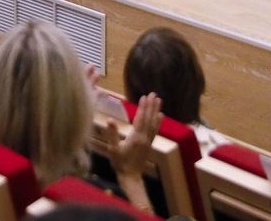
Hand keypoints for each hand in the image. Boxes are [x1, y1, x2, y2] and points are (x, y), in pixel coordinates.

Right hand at [96, 91, 160, 206]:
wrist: (131, 176)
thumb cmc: (120, 163)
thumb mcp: (113, 149)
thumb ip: (112, 134)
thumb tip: (109, 120)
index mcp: (136, 137)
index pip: (140, 119)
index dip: (143, 107)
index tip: (145, 96)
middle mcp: (144, 137)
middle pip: (149, 119)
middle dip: (151, 106)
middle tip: (154, 94)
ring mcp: (148, 141)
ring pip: (154, 123)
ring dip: (156, 111)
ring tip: (159, 101)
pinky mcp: (149, 144)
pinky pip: (155, 130)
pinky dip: (158, 122)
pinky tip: (160, 116)